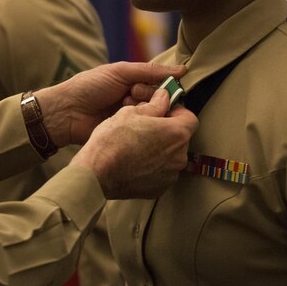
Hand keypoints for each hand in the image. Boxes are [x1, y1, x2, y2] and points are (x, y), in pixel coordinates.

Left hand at [34, 62, 185, 146]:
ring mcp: (133, 119)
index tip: (140, 88)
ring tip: (122, 108)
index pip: (161, 85)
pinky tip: (128, 123)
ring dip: (141, 112)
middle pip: (159, 101)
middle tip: (129, 97)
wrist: (66, 112)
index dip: (158, 87)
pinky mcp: (128, 135)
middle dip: (147, 98)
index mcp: (135, 83)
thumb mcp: (120, 72)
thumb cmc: (89, 87)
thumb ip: (149, 71)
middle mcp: (137, 101)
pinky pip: (143, 131)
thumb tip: (182, 70)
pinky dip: (138, 126)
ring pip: (153, 116)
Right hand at [71, 88, 197, 198]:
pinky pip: (161, 172)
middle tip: (147, 127)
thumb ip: (155, 104)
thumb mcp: (131, 112)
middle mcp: (179, 156)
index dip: (177, 112)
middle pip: (180, 138)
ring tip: (138, 145)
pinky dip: (153, 166)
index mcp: (176, 133)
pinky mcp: (159, 188)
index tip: (163, 111)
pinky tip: (135, 161)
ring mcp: (170, 175)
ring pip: (171, 156)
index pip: (190, 118)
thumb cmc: (113, 140)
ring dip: (161, 149)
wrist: (97, 173)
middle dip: (167, 131)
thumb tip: (164, 97)